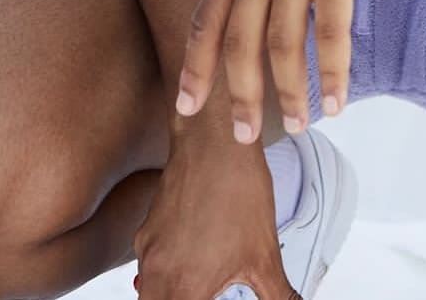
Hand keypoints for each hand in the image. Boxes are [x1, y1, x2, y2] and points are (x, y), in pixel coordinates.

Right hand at [132, 135, 299, 299]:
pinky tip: (190, 263)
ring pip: (147, 291)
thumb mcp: (266, 257)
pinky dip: (164, 274)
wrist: (214, 141)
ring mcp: (147, 248)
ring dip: (168, 296)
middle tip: (203, 297)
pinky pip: (148, 264)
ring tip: (197, 289)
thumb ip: (279, 297)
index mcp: (185, 287)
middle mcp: (157, 271)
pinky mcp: (147, 229)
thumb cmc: (238, 191)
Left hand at [174, 0, 416, 144]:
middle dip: (238, 96)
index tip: (187, 108)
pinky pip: (330, 32)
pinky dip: (331, 73)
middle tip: (245, 140)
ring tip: (298, 127)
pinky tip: (335, 101)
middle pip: (237, 42)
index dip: (195, 67)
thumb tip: (262, 6)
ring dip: (289, 93)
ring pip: (282, 45)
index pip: (205, 17)